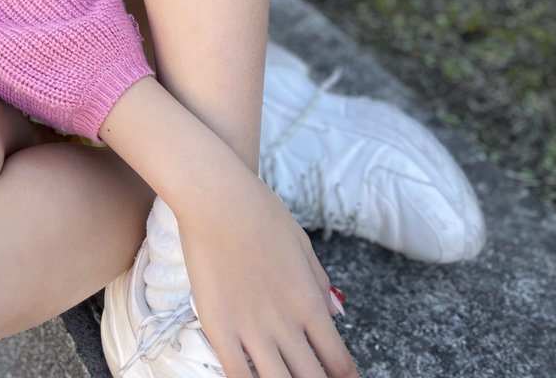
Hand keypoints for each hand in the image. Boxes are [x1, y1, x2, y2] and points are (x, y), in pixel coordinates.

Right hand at [177, 170, 356, 377]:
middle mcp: (286, 323)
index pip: (338, 361)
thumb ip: (319, 282)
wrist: (217, 197)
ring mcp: (251, 329)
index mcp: (310, 303)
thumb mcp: (301, 243)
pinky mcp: (219, 328)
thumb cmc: (260, 212)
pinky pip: (237, 375)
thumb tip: (338, 313)